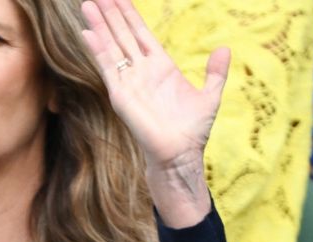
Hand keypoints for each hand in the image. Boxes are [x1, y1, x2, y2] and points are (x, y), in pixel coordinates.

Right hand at [80, 0, 228, 225]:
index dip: (130, 14)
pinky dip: (98, 49)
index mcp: (161, 66)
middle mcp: (142, 71)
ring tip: (88, 4)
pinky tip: (88, 32)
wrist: (180, 154)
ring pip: (113, 46)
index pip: (141, 33)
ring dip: (100, 25)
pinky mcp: (121, 94)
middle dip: (111, 13)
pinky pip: (108, 67)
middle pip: (123, 35)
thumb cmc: (193, 131)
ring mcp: (130, 81)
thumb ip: (216, 72)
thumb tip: (225, 48)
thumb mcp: (210, 96)